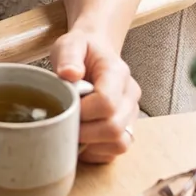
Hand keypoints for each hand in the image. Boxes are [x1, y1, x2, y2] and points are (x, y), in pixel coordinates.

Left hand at [50, 28, 140, 163]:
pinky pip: (116, 151)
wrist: (96, 53)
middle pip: (114, 128)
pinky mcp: (127, 129)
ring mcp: (131, 115)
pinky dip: (96, 151)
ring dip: (92, 144)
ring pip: (120, 143)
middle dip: (85, 131)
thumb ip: (69, 56)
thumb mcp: (71, 43)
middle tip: (63, 123)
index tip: (65, 106)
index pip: (107, 102)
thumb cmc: (82, 50)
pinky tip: (82, 138)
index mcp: (118, 73)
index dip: (83, 111)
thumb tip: (69, 74)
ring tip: (72, 130)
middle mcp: (130, 96)